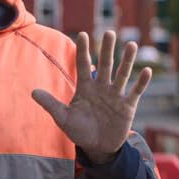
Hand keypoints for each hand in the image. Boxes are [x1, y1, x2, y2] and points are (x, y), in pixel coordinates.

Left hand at [32, 31, 150, 163]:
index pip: (83, 65)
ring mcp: (115, 95)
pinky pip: (135, 91)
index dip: (83, 51)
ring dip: (127, 60)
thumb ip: (50, 104)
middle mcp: (101, 88)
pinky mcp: (127, 106)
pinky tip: (146, 70)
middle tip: (109, 32)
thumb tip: (33, 92)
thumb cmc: (78, 130)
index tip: (83, 34)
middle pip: (105, 65)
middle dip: (107, 49)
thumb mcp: (63, 118)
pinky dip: (141, 82)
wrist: (96, 146)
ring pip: (122, 74)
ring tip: (131, 44)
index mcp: (85, 88)